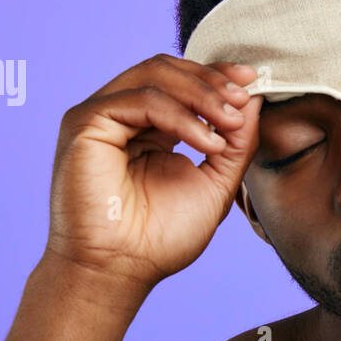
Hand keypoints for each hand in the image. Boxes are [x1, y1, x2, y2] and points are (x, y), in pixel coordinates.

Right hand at [44, 54, 262, 292]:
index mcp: (148, 127)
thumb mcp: (216, 182)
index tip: (253, 79)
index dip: (217, 75)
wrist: (122, 271)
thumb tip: (254, 97)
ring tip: (230, 122)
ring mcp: (101, 116)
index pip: (180, 81)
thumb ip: (236, 141)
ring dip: (202, 94)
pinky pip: (141, 100)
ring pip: (155, 75)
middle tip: (243, 98)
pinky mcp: (86, 123)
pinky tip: (207, 141)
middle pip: (167, 69)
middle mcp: (121, 116)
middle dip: (212, 80)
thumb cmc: (161, 238)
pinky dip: (181, 116)